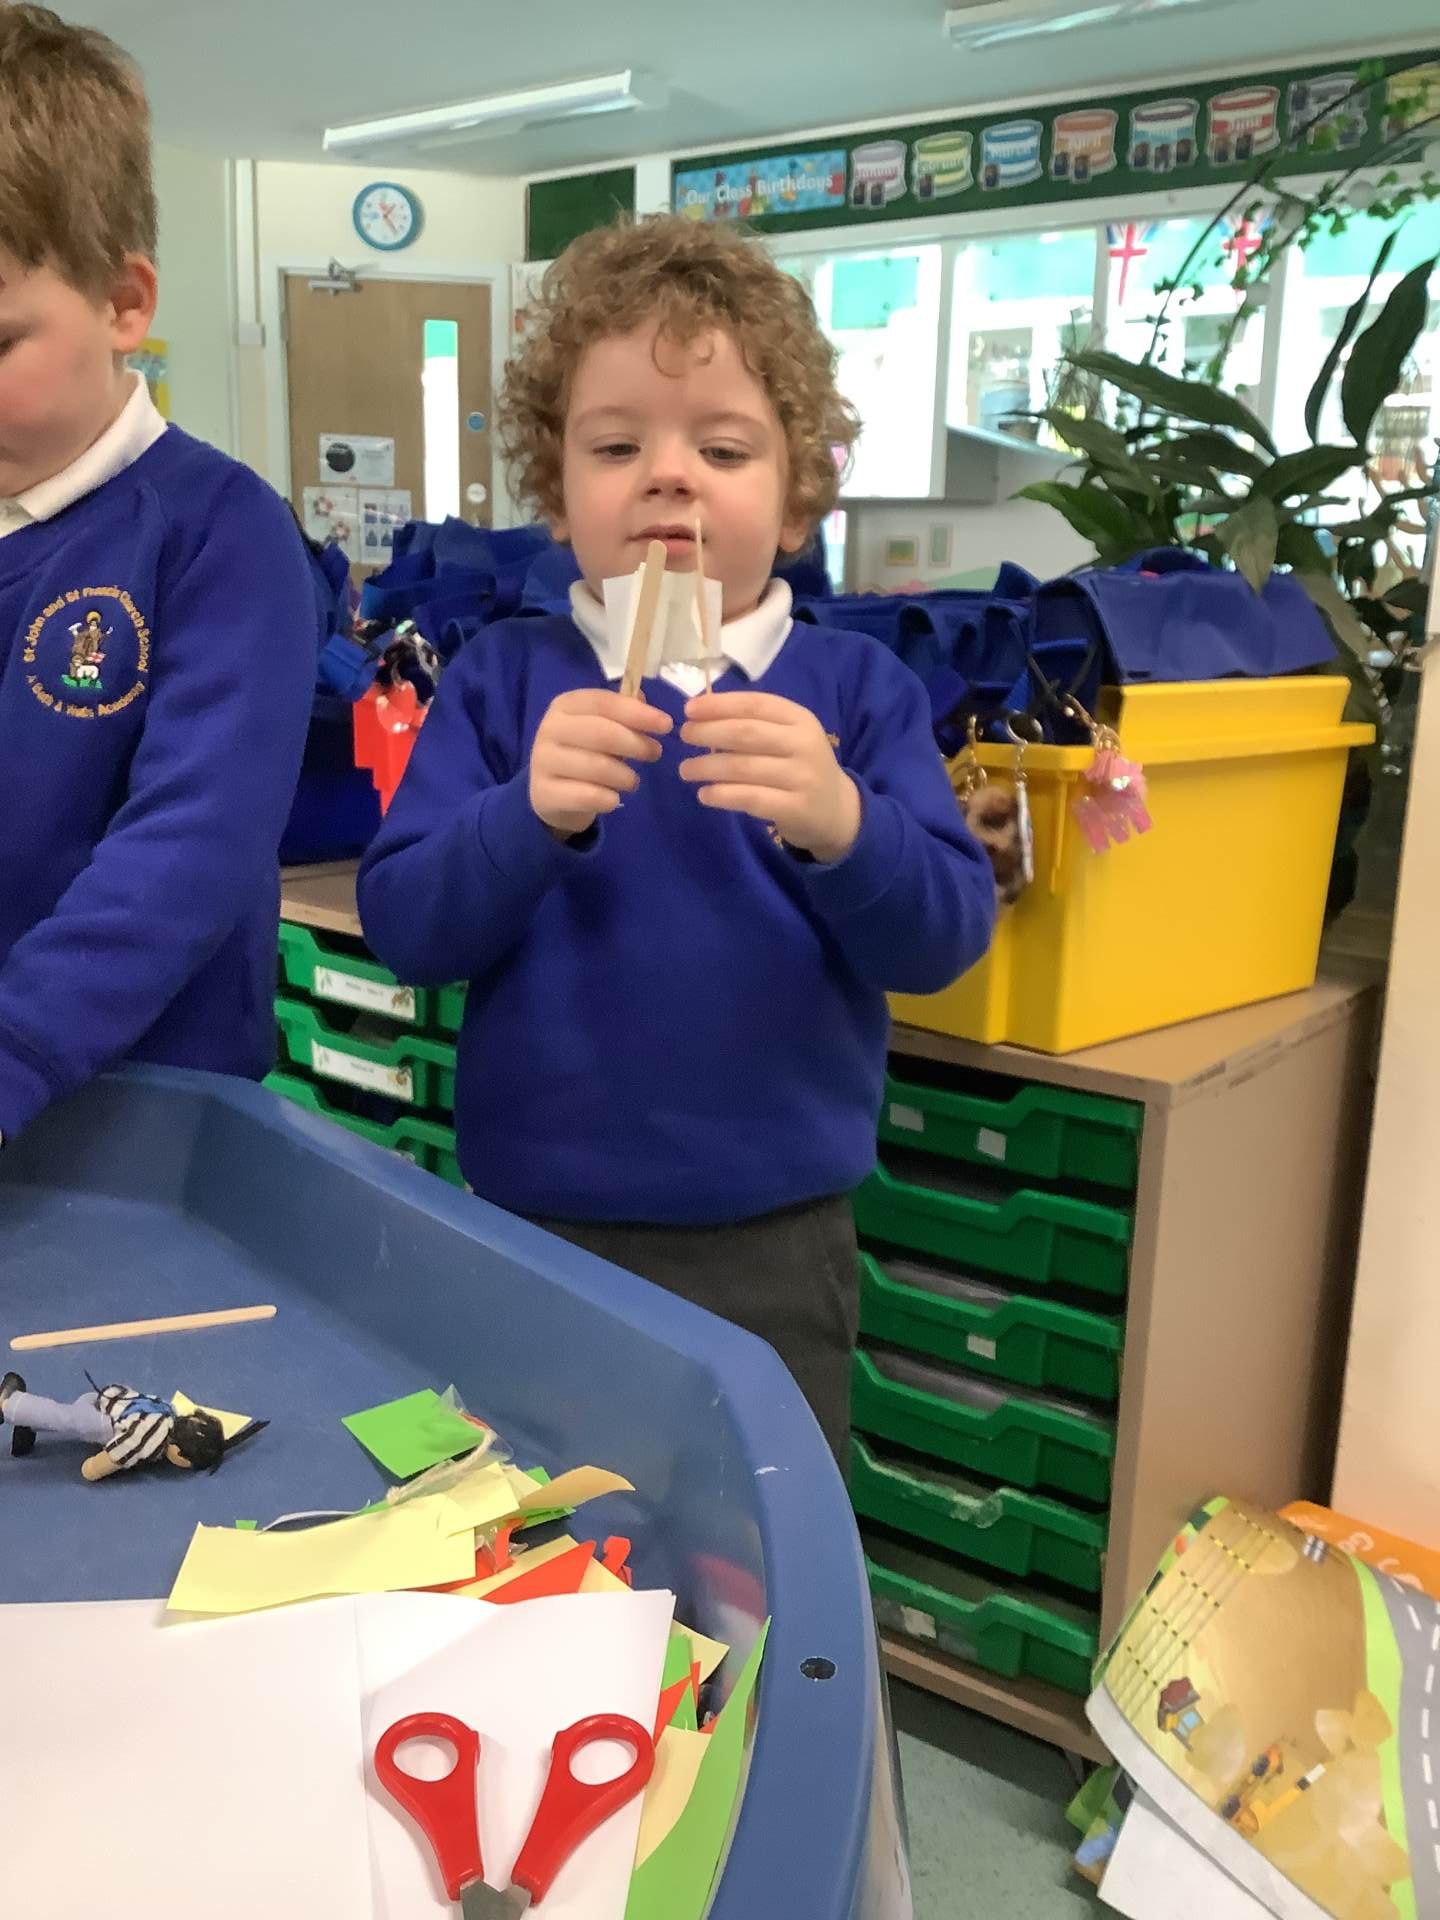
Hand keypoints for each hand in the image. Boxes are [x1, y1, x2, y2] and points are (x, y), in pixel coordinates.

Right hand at [529, 689, 672, 838]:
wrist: (550, 793)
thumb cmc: (583, 753)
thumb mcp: (599, 727)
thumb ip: (623, 715)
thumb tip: (647, 706)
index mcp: (565, 706)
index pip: (604, 702)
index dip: (637, 713)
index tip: (666, 724)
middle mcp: (550, 729)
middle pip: (603, 733)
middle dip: (636, 744)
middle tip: (654, 753)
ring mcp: (543, 761)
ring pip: (598, 767)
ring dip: (626, 776)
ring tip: (632, 781)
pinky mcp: (545, 793)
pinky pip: (588, 796)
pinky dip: (609, 799)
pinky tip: (614, 799)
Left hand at [679, 692, 861, 862]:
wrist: (836, 810)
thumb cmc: (800, 766)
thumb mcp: (788, 736)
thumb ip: (754, 724)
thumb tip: (701, 714)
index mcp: (800, 719)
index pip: (755, 704)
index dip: (719, 705)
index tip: (689, 710)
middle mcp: (803, 744)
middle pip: (746, 734)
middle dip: (708, 732)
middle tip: (684, 736)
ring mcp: (801, 777)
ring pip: (743, 767)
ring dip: (707, 766)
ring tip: (686, 769)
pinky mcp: (795, 808)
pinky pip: (750, 798)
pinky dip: (722, 795)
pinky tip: (704, 794)